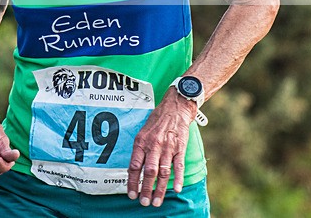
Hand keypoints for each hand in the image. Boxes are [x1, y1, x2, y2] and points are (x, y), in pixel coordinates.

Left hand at [127, 89, 196, 206]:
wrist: (175, 107)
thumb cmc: (157, 120)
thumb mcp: (143, 132)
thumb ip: (139, 150)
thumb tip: (133, 170)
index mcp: (141, 142)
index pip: (134, 166)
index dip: (132, 182)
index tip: (131, 194)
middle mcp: (154, 145)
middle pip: (148, 172)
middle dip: (146, 190)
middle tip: (144, 202)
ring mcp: (168, 147)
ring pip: (163, 172)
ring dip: (160, 189)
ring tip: (157, 201)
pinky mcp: (180, 148)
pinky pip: (179, 166)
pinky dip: (178, 178)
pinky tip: (176, 189)